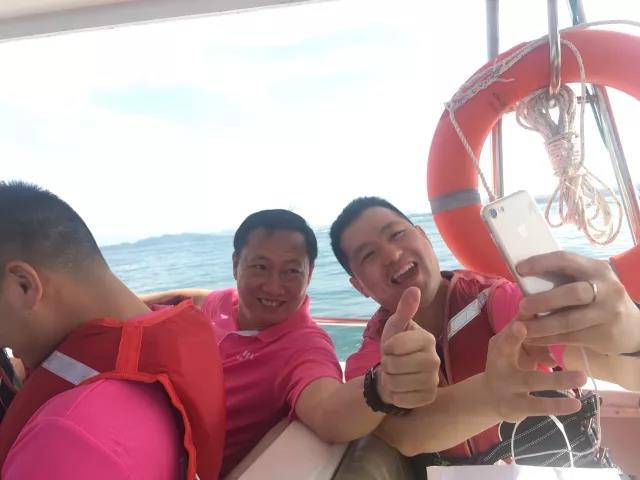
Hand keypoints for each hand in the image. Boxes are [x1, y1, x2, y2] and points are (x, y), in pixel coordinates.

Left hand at [377, 287, 439, 408]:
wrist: (394, 374)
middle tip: (391, 362)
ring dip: (389, 380)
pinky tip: (399, 389)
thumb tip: (413, 288)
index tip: (389, 347)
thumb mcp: (395, 327)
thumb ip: (404, 310)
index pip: (394, 345)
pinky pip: (404, 399)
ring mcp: (434, 380)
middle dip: (386, 365)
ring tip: (394, 375)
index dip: (385, 347)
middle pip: (395, 365)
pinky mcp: (429, 397)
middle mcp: (435, 359)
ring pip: (397, 383)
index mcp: (427, 339)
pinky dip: (395, 395)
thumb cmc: (394, 348)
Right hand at [484, 320, 586, 422]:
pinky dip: (558, 406)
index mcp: (499, 345)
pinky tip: (576, 404)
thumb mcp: (514, 350)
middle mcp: (498, 363)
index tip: (522, 320)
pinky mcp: (515, 407)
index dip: (512, 328)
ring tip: (582, 377)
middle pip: (506, 350)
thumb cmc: (508, 366)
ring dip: (557, 379)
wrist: (488, 398)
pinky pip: (538, 405)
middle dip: (514, 339)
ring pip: (531, 380)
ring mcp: (506, 386)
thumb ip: (532, 340)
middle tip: (526, 328)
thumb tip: (560, 329)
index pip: (507, 331)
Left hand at [517, 251, 639, 354]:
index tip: (519, 269)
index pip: (566, 260)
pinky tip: (532, 339)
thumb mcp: (588, 281)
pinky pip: (570, 338)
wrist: (632, 327)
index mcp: (596, 268)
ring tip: (521, 328)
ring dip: (541, 325)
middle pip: (572, 293)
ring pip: (569, 321)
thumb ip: (564, 277)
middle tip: (521, 306)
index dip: (541, 263)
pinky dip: (547, 339)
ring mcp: (608, 313)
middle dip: (543, 300)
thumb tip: (523, 274)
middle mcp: (607, 288)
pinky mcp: (604, 335)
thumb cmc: (597, 298)